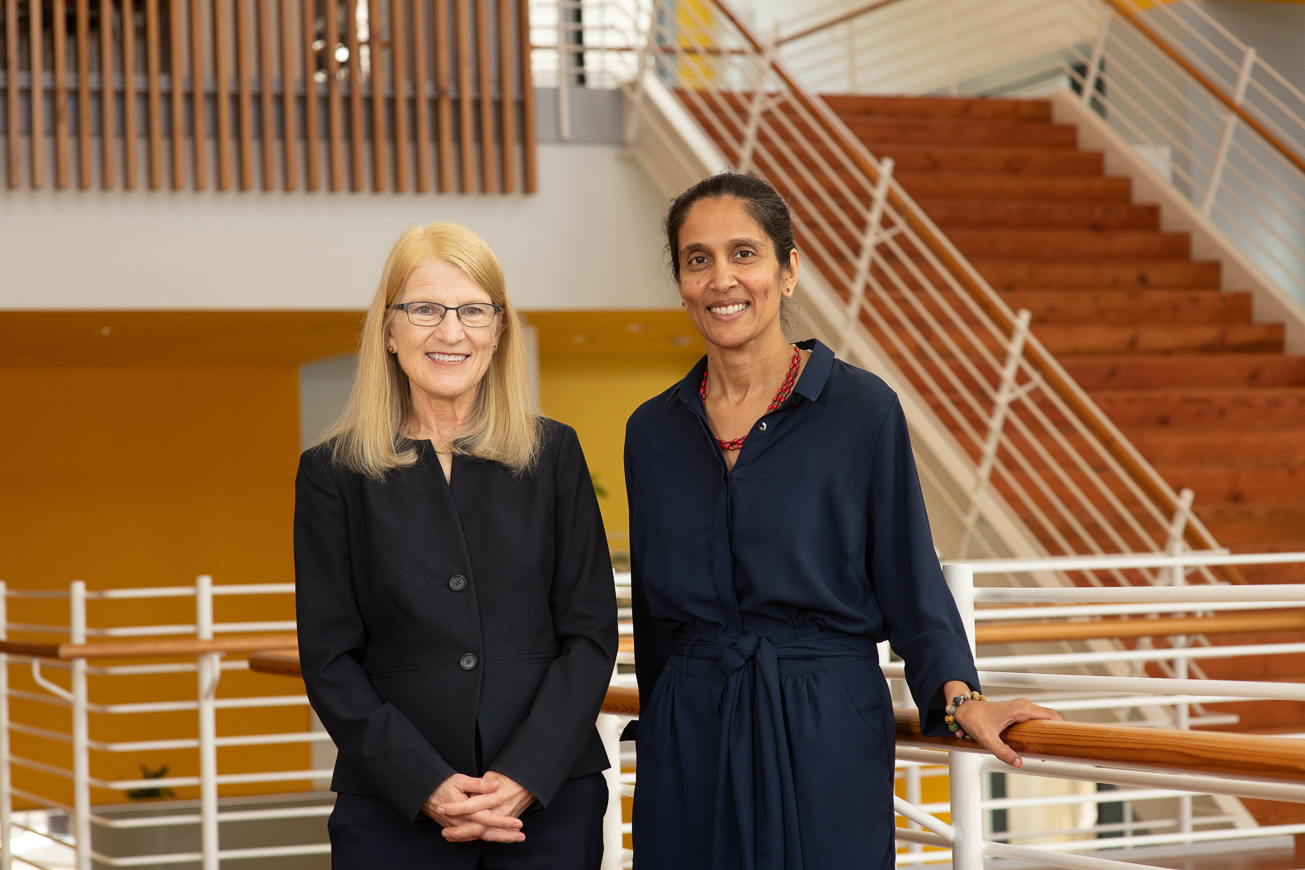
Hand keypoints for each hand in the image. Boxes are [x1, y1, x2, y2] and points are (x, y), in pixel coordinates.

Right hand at [421, 774, 524, 843]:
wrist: (425, 793)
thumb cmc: (443, 785)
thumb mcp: (460, 780)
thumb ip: (479, 784)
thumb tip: (495, 785)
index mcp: (465, 811)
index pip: (488, 819)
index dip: (504, 822)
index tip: (518, 823)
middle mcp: (462, 823)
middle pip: (486, 833)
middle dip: (505, 835)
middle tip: (521, 836)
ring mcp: (458, 828)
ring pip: (480, 837)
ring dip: (498, 838)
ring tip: (515, 837)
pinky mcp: (456, 829)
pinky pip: (472, 837)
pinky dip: (485, 838)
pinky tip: (496, 837)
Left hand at [945, 683, 1061, 768]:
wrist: (964, 709)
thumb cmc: (974, 719)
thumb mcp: (987, 739)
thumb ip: (1002, 752)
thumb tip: (1019, 763)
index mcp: (1020, 709)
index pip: (1050, 715)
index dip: (1062, 726)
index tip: (1070, 739)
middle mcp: (1023, 705)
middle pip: (1050, 717)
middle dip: (1059, 731)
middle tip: (1063, 749)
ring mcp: (1021, 707)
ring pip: (1044, 717)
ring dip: (1050, 730)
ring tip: (1053, 748)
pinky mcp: (1018, 711)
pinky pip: (1036, 718)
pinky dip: (1042, 727)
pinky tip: (1041, 742)